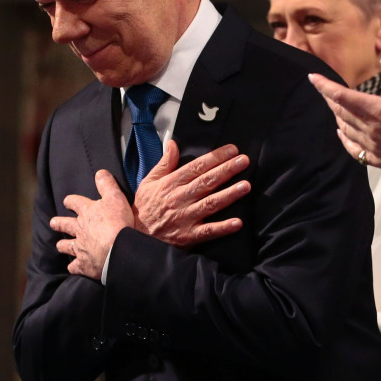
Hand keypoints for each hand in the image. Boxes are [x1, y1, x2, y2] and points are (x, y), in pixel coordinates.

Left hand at [54, 170, 136, 279]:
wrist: (118, 249)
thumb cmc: (118, 222)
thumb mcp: (115, 197)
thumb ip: (107, 184)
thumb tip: (100, 172)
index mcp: (86, 212)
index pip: (74, 202)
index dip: (70, 201)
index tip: (68, 201)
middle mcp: (79, 229)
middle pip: (64, 224)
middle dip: (58, 223)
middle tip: (54, 223)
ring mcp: (79, 248)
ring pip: (65, 246)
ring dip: (63, 245)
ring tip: (60, 246)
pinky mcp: (83, 265)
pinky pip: (74, 267)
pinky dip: (74, 267)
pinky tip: (73, 268)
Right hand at [133, 139, 247, 247]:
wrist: (135, 237)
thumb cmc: (144, 209)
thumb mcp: (149, 182)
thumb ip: (164, 163)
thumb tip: (172, 144)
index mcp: (171, 184)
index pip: (196, 167)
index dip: (215, 157)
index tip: (232, 150)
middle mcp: (179, 199)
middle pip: (206, 182)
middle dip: (227, 170)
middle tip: (244, 161)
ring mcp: (185, 218)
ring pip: (210, 203)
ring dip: (229, 195)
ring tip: (245, 186)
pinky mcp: (188, 236)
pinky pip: (208, 231)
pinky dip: (223, 227)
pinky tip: (238, 222)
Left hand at [309, 46, 380, 192]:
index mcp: (377, 111)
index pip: (342, 96)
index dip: (325, 86)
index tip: (313, 78)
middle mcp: (369, 129)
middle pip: (340, 111)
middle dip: (329, 97)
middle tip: (323, 87)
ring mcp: (371, 146)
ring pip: (345, 128)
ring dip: (337, 115)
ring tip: (335, 105)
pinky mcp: (376, 159)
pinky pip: (352, 148)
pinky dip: (344, 137)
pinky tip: (342, 132)